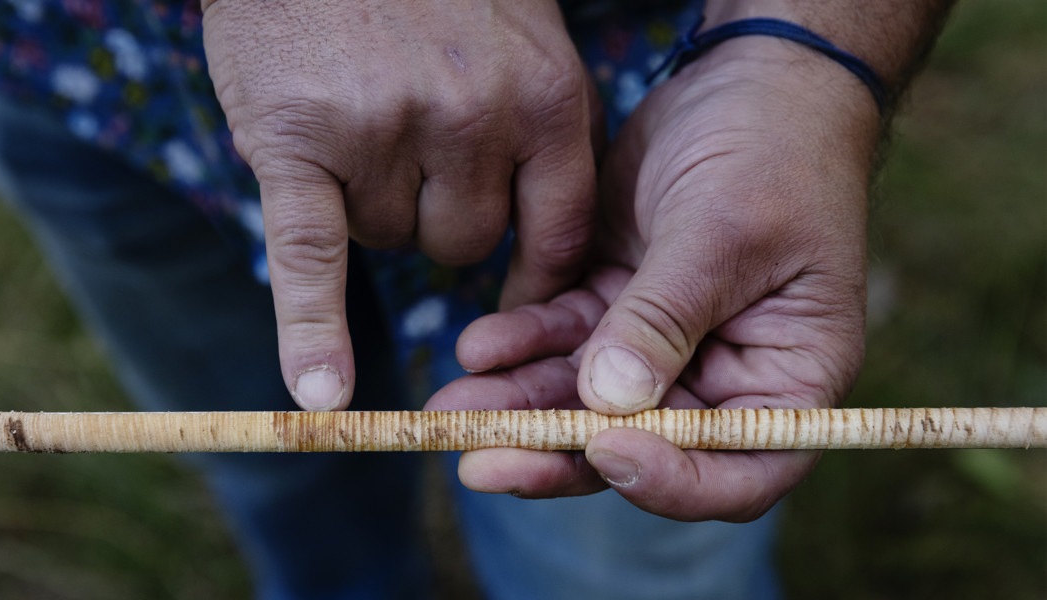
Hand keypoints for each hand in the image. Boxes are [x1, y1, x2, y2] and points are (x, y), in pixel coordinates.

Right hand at [202, 0, 596, 409]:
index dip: (531, 271)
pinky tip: (317, 396)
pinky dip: (312, 333)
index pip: (555, 231)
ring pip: (389, 240)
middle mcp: (477, 118)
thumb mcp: (519, 27)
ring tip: (348, 113)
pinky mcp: (301, 146)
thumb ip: (534, 120)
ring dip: (368, 203)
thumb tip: (534, 227)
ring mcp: (387, 131)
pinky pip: (312, 262)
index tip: (519, 303)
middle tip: (398, 135)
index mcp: (548, 94)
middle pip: (460, 243)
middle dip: (430, 212)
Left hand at [427, 36, 878, 520]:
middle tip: (483, 461)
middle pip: (641, 444)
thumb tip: (607, 403)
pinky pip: (559, 338)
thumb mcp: (725, 230)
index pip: (741, 470)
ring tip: (451, 404)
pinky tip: (477, 345)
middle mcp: (724, 375)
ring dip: (518, 402)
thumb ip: (665, 317)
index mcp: (789, 375)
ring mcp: (663, 343)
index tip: (608, 451)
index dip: (675, 481)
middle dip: (558, 451)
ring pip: (584, 398)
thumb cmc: (772, 148)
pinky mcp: (613, 303)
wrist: (745, 80)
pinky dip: (518, 345)